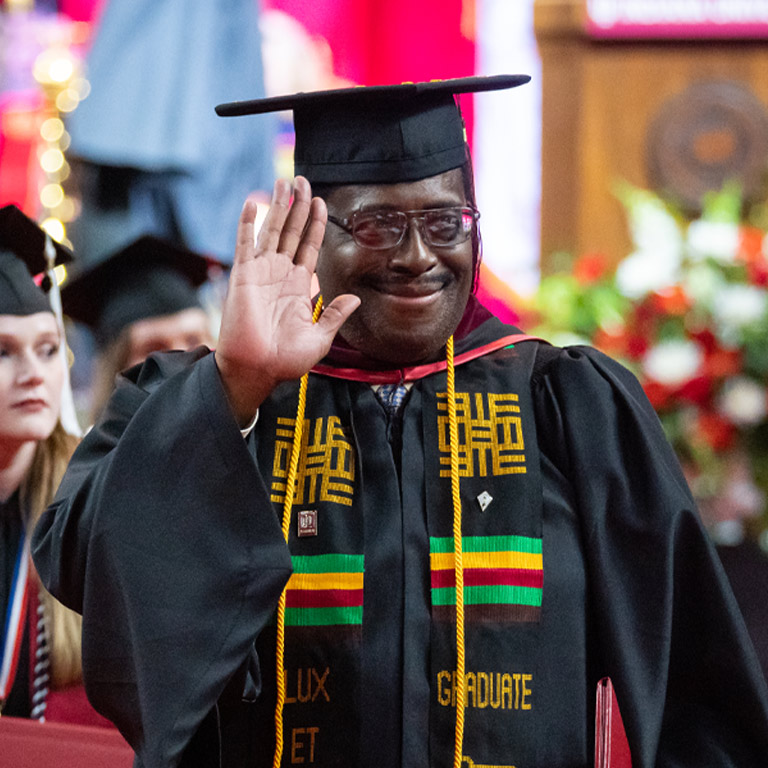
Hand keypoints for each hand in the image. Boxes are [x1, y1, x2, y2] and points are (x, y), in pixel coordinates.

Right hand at [215, 176, 359, 424]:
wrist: (257, 370)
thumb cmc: (285, 360)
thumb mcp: (320, 338)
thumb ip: (335, 315)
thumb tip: (355, 299)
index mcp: (298, 286)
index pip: (308, 246)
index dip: (314, 224)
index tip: (321, 202)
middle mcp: (279, 274)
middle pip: (291, 231)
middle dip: (298, 205)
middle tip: (302, 180)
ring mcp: (260, 272)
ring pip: (271, 230)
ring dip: (278, 205)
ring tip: (285, 181)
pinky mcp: (243, 275)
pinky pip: (245, 243)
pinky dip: (249, 223)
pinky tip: (255, 202)